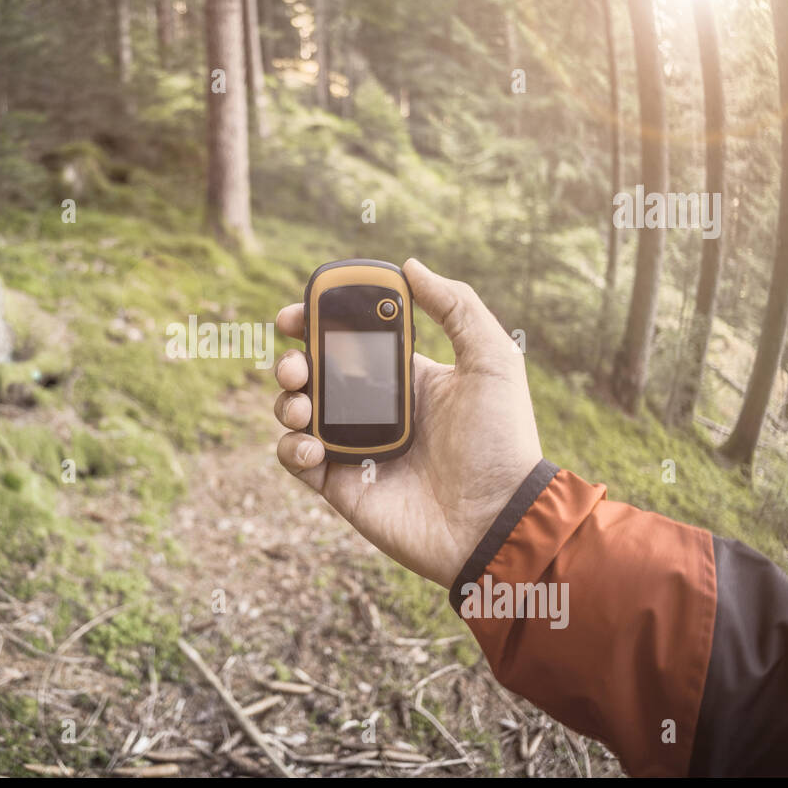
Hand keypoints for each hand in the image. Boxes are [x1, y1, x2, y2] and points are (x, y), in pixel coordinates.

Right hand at [272, 258, 541, 588]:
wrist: (496, 521)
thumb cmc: (501, 441)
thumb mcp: (492, 360)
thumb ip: (456, 306)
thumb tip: (410, 266)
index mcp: (406, 378)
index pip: (349, 341)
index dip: (317, 323)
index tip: (297, 313)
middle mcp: (375, 410)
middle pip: (313, 374)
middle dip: (291, 360)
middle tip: (295, 364)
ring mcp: (354, 449)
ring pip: (296, 412)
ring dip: (286, 400)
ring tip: (303, 405)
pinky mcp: (340, 487)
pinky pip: (295, 459)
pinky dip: (290, 446)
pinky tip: (312, 444)